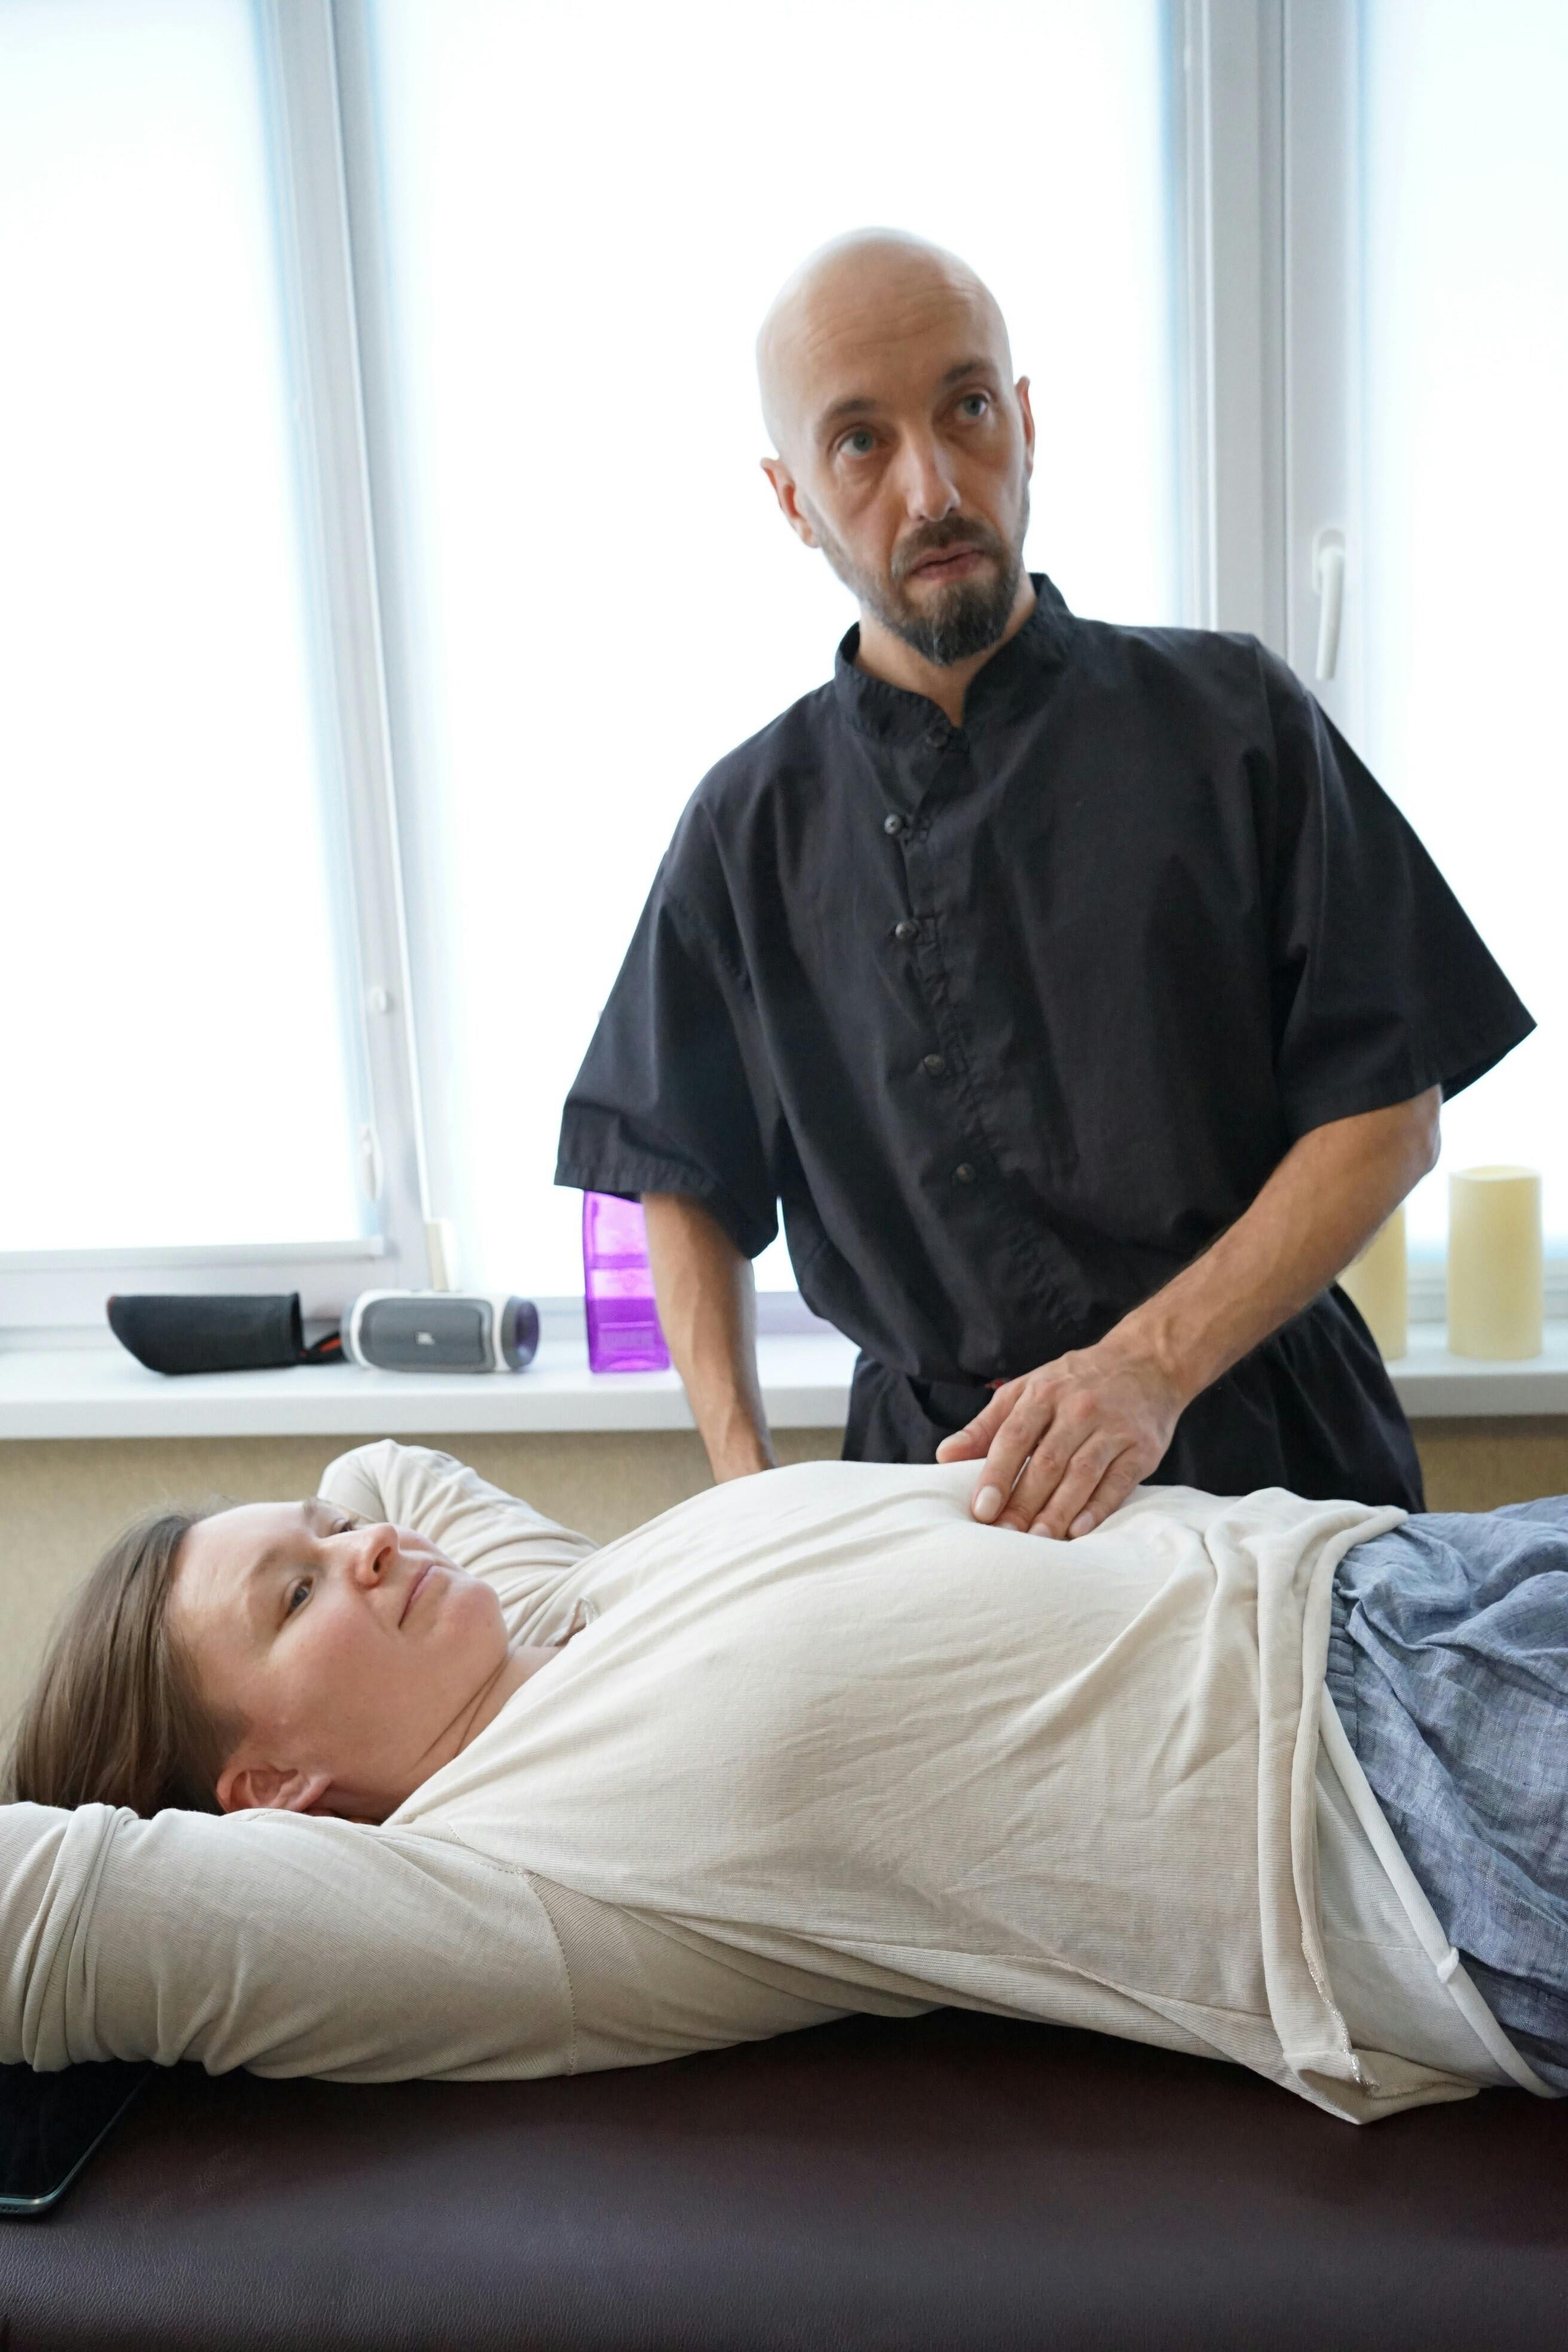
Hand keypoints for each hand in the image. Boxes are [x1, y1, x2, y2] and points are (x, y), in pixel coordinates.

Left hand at [935, 1335, 1186, 1538]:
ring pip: (1081, 1474)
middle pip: (1046, 1461)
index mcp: (1044, 1393)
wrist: (1146, 1363)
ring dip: (1058, 1511)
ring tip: (1038, 1542)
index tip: (981, 1510)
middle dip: (1023, 1502)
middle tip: (1005, 1537)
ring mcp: (1113, 1428)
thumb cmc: (1074, 1383)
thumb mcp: (1027, 1391)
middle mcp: (1079, 1408)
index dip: (996, 1474)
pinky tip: (1079, 1530)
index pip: (1014, 1436)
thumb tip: (945, 1455)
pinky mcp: (1141, 1448)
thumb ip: (986, 1426)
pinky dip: (1098, 1507)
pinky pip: (1118, 1481)